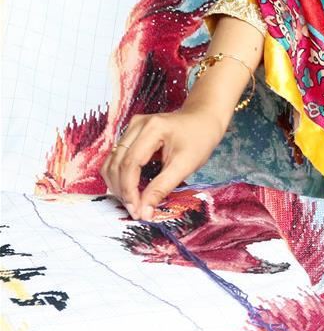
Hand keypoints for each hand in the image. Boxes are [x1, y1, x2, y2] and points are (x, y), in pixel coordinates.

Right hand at [100, 107, 223, 221]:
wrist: (204, 118)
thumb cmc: (200, 138)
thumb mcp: (185, 165)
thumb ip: (162, 188)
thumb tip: (144, 212)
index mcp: (152, 128)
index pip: (130, 164)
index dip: (129, 191)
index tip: (137, 212)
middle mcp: (137, 124)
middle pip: (117, 164)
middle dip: (123, 191)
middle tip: (136, 211)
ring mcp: (132, 127)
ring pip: (112, 162)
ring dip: (118, 185)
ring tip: (133, 202)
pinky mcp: (131, 133)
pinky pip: (117, 158)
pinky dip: (121, 176)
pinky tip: (132, 189)